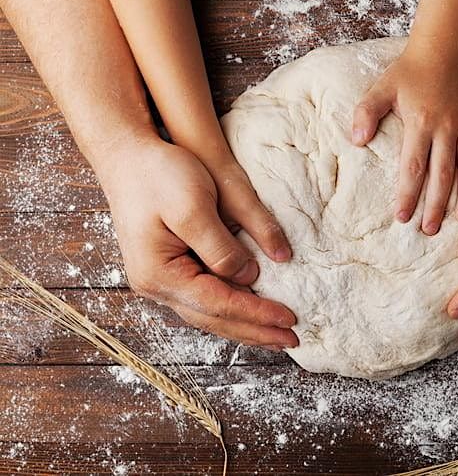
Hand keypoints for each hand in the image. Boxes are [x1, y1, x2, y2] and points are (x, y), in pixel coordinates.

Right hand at [98, 136, 297, 348]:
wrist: (127, 156)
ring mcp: (162, 280)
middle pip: (214, 319)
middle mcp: (157, 285)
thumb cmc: (157, 175)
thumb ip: (220, 246)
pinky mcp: (171, 269)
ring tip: (276, 335)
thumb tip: (248, 276)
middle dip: (255, 331)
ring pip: (210, 314)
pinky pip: (207, 299)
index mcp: (160, 274)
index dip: (256, 313)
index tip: (289, 318)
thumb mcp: (193, 206)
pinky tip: (251, 313)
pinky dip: (232, 309)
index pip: (218, 304)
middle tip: (292, 340)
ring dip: (245, 326)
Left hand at [352, 47, 457, 234]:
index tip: (402, 217)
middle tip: (428, 230)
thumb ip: (366, 112)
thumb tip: (356, 140)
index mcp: (421, 123)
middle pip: (442, 174)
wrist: (445, 45)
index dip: (408, 194)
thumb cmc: (411, 70)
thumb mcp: (382, 86)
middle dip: (435, 205)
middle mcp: (447, 128)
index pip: (413, 167)